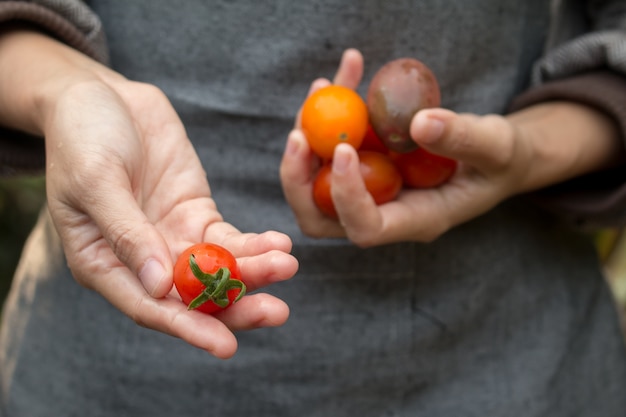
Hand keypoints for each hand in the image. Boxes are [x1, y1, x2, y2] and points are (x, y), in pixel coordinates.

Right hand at [0, 30, 297, 357]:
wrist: (101, 96)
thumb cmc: (82, 137)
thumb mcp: (96, 182)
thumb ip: (127, 234)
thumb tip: (159, 287)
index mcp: (103, 264)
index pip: (150, 308)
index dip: (188, 328)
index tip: (226, 345)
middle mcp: (143, 260)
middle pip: (193, 298)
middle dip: (236, 307)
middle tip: (277, 312)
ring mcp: (173, 238)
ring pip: (219, 270)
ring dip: (255, 272)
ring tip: (288, 266)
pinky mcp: (197, 214)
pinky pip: (230, 238)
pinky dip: (255, 242)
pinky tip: (280, 244)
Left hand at [280, 49, 619, 245]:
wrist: (493, 156)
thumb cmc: (500, 159)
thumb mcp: (496, 145)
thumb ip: (464, 138)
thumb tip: (419, 123)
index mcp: (416, 220)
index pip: (365, 228)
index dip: (347, 195)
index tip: (345, 149)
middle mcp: (384, 212)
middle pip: (320, 215)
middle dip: (298, 178)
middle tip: (299, 132)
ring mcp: (369, 190)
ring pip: (314, 180)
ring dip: (308, 135)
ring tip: (324, 86)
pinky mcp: (364, 166)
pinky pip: (330, 148)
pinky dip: (327, 115)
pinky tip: (342, 77)